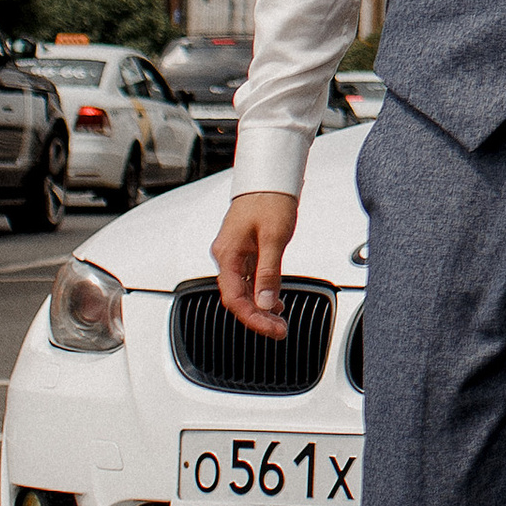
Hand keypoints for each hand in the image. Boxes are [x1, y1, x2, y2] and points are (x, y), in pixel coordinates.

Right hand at [212, 189, 298, 338]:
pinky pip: (248, 278)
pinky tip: (274, 301)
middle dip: (257, 317)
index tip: (271, 330)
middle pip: (237, 297)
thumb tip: (265, 302)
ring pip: (243, 290)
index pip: (234, 298)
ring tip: (278, 320)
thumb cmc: (270, 199)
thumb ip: (269, 272)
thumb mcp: (274, 237)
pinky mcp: (244, 249)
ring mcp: (234, 253)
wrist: (269, 175)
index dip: (252, 318)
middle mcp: (226, 256)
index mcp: (228, 254)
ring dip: (260, 306)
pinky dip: (261, 291)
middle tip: (279, 330)